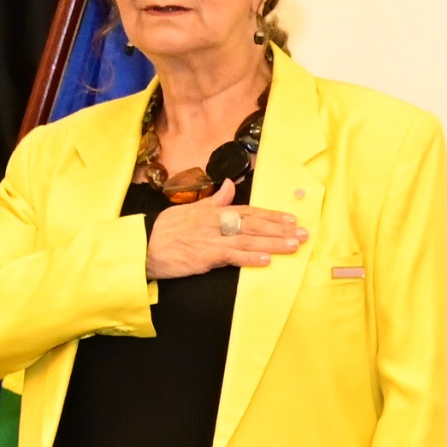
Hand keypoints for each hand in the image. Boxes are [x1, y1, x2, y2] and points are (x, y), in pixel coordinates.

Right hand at [146, 192, 303, 277]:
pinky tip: (266, 260)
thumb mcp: (189, 209)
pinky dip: (248, 258)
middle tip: (303, 234)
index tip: (292, 219)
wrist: (142, 246)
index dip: (271, 216)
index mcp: (213, 212)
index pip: (248, 212)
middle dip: (280, 229)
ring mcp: (210, 239)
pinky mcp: (203, 256)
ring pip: (247, 240)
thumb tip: (231, 186)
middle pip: (253, 225)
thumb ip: (214, 200)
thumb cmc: (165, 230)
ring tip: (294, 246)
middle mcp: (214, 223)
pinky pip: (230, 256)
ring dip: (272, 243)